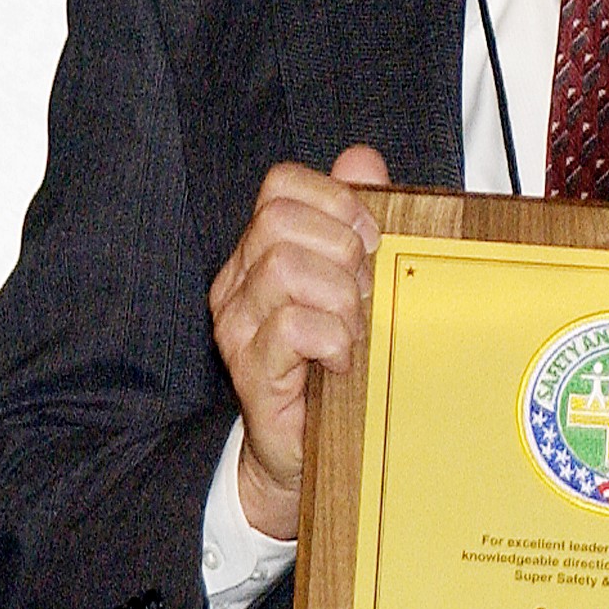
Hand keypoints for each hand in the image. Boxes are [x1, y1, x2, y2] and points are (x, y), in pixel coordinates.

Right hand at [205, 146, 388, 539]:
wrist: (303, 450)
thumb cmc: (332, 361)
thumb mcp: (354, 281)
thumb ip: (356, 218)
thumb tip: (362, 157)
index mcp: (260, 251)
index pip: (281, 185)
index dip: (337, 201)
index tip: (370, 241)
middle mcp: (237, 282)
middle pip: (282, 221)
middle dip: (343, 251)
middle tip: (362, 294)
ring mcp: (238, 327)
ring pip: (286, 268)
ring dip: (340, 298)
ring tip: (353, 330)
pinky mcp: (252, 371)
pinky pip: (292, 326)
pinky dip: (334, 338)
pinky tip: (344, 360)